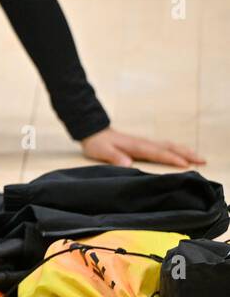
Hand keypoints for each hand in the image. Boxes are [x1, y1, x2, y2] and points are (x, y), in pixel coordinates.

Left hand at [80, 126, 204, 168]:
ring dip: (184, 151)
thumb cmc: (98, 143)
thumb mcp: (102, 151)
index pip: (158, 153)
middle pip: (169, 147)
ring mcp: (145, 142)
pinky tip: (182, 154)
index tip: (186, 165)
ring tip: (199, 158)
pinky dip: (176, 150)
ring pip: (168, 146)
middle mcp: (144, 142)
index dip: (171, 159)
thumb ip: (114, 157)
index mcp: (136, 145)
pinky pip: (164, 147)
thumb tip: (127, 164)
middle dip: (186, 153)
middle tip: (202, 160)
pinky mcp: (144, 144)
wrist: (93, 131)